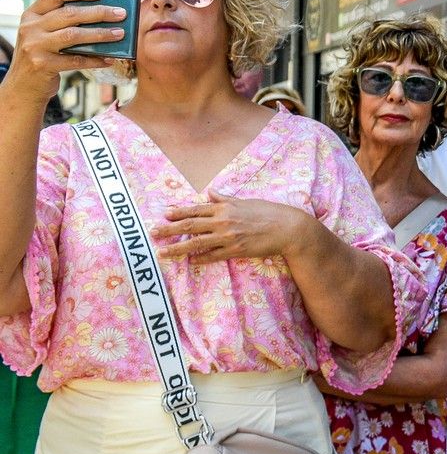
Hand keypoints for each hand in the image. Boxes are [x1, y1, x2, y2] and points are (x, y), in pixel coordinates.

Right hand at [9, 0, 124, 100]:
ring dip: (100, 34)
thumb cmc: (42, 56)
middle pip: (69, 14)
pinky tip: (109, 59)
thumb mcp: (43, 34)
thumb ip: (61, 22)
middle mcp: (30, 27)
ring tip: (120, 34)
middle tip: (120, 13)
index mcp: (31, 14)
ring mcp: (35, 46)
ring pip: (73, 35)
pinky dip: (95, 60)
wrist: (23, 86)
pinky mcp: (42, 64)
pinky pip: (76, 60)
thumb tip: (100, 10)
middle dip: (98, 13)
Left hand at [153, 192, 311, 263]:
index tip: (163, 215)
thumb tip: (210, 192)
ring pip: (197, 243)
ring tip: (163, 253)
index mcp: (225, 207)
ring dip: (178, 248)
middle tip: (152, 233)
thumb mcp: (246, 201)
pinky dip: (201, 258)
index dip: (178, 212)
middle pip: (190, 225)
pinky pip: (213, 256)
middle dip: (169, 229)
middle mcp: (223, 221)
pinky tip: (191, 261)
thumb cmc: (269, 212)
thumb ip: (225, 199)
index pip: (196, 209)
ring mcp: (228, 237)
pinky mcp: (236, 250)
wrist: (287, 228)